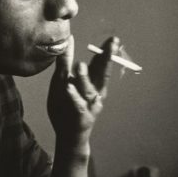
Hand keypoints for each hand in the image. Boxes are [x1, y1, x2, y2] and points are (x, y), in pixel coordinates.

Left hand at [47, 35, 118, 152]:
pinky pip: (77, 105)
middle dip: (107, 59)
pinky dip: (74, 97)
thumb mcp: (63, 81)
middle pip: (102, 74)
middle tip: (112, 45)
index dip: (107, 52)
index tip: (114, 40)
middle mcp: (95, 93)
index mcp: (92, 84)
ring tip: (79, 65)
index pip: (100, 64)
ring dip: (84, 77)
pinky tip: (69, 88)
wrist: (67, 136)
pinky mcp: (81, 117)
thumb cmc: (66, 107)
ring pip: (88, 89)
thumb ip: (66, 62)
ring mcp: (89, 105)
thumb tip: (69, 40)